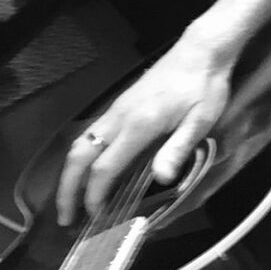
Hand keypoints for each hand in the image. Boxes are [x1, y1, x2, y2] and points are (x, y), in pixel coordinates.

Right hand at [56, 35, 231, 225]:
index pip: (104, 168)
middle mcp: (120, 116)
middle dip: (68, 189)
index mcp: (138, 124)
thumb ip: (179, 148)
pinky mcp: (122, 103)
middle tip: (66, 219)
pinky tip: (91, 169)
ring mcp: (118, 108)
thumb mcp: (201, 119)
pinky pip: (92, 132)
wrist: (202, 49)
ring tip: (71, 200)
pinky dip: (82, 156)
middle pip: (79, 155)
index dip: (95, 196)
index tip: (95, 220)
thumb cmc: (204, 85)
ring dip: (71, 173)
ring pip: (81, 142)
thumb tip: (161, 180)